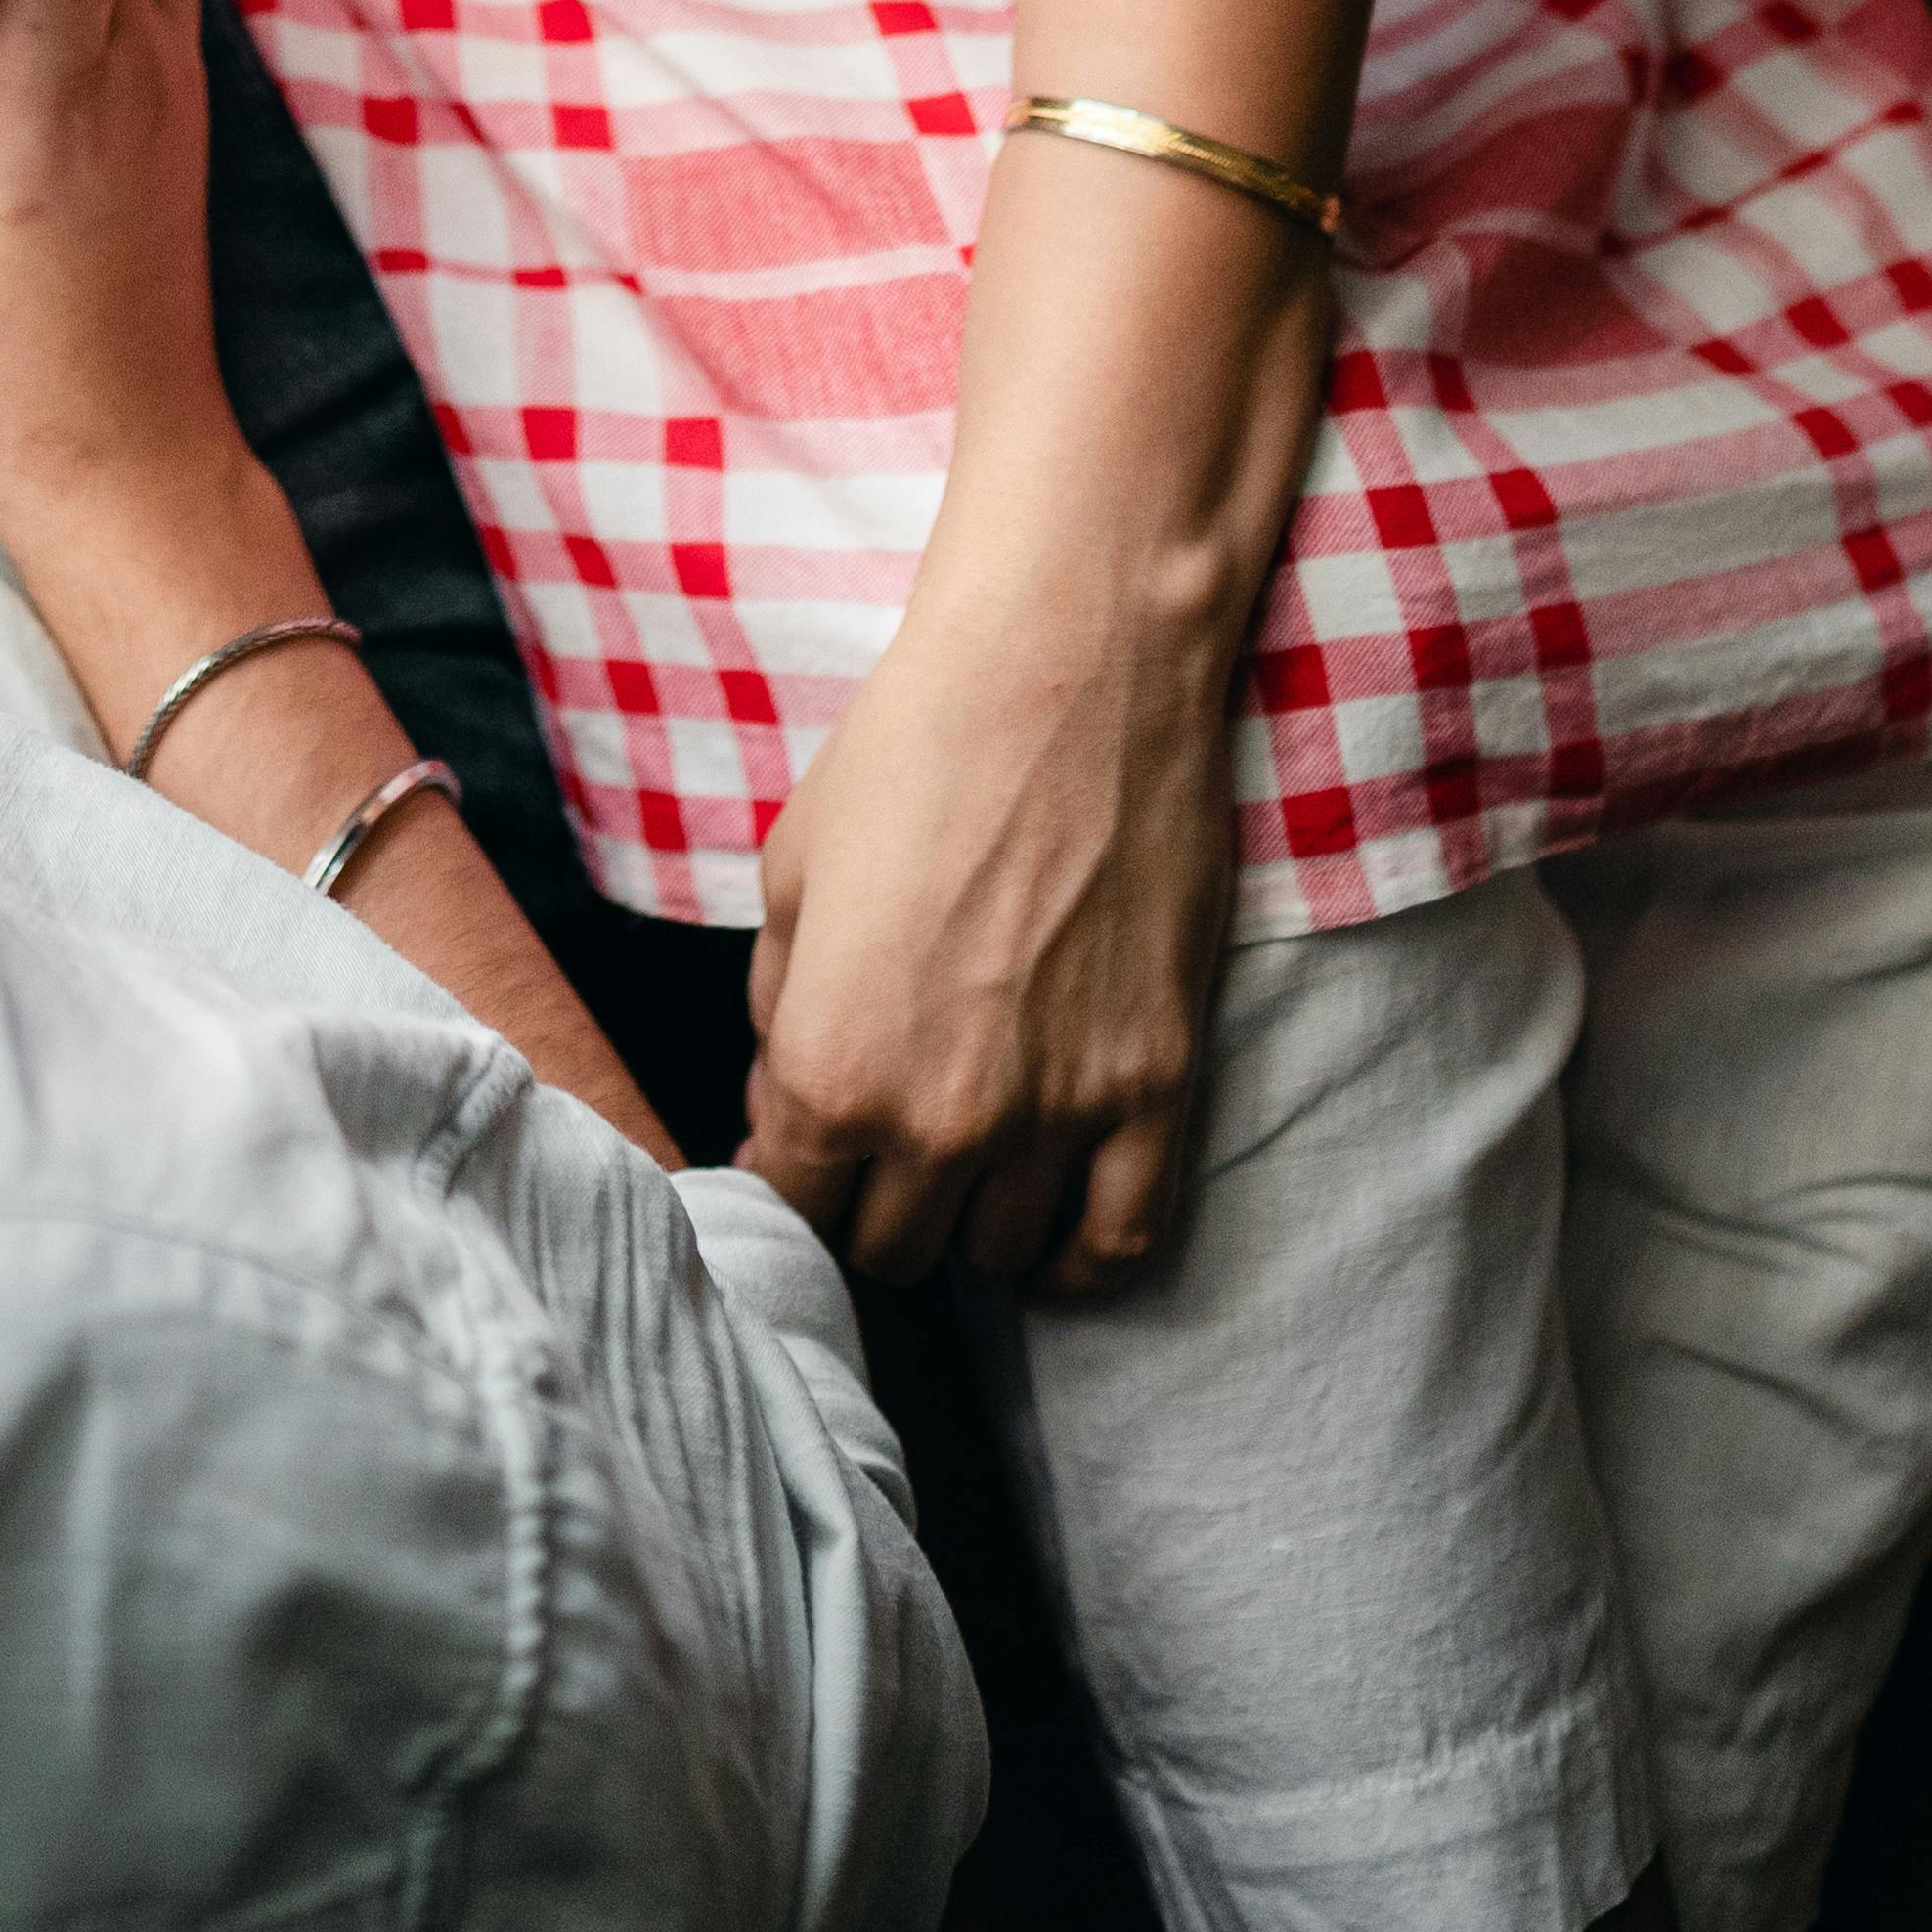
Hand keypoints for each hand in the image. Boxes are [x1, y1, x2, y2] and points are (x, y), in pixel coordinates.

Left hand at [740, 569, 1237, 1295]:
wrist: (1064, 673)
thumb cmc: (910, 750)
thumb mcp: (791, 871)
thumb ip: (777, 1010)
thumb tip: (780, 1102)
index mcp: (829, 1066)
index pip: (791, 1206)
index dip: (784, 1181)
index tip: (797, 1152)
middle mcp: (938, 1119)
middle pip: (892, 1250)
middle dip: (870, 1206)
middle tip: (879, 1147)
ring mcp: (1056, 1116)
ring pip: (998, 1258)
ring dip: (970, 1221)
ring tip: (963, 1162)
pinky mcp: (1154, 1089)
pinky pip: (1121, 1243)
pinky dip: (1081, 1258)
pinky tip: (1052, 1221)